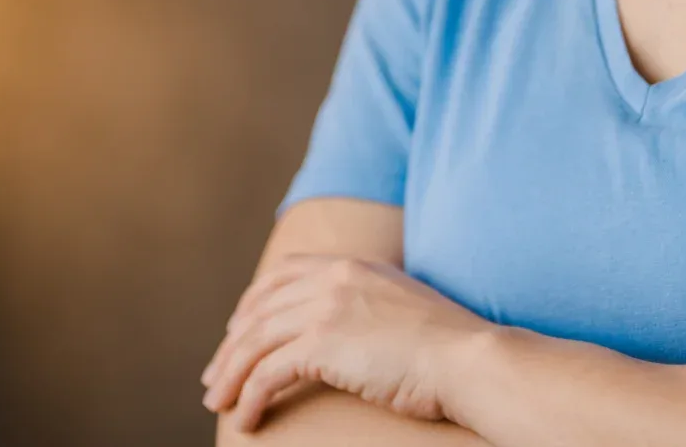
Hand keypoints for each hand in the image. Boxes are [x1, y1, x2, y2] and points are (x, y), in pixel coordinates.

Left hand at [201, 254, 497, 431]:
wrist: (470, 359)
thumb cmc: (448, 347)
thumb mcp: (402, 305)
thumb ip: (369, 303)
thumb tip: (346, 330)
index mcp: (351, 265)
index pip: (283, 274)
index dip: (252, 303)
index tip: (238, 331)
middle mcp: (332, 278)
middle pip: (259, 308)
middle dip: (231, 345)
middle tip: (216, 377)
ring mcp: (325, 308)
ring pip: (254, 341)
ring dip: (230, 375)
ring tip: (219, 404)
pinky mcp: (322, 344)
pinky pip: (266, 373)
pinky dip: (249, 397)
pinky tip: (246, 419)